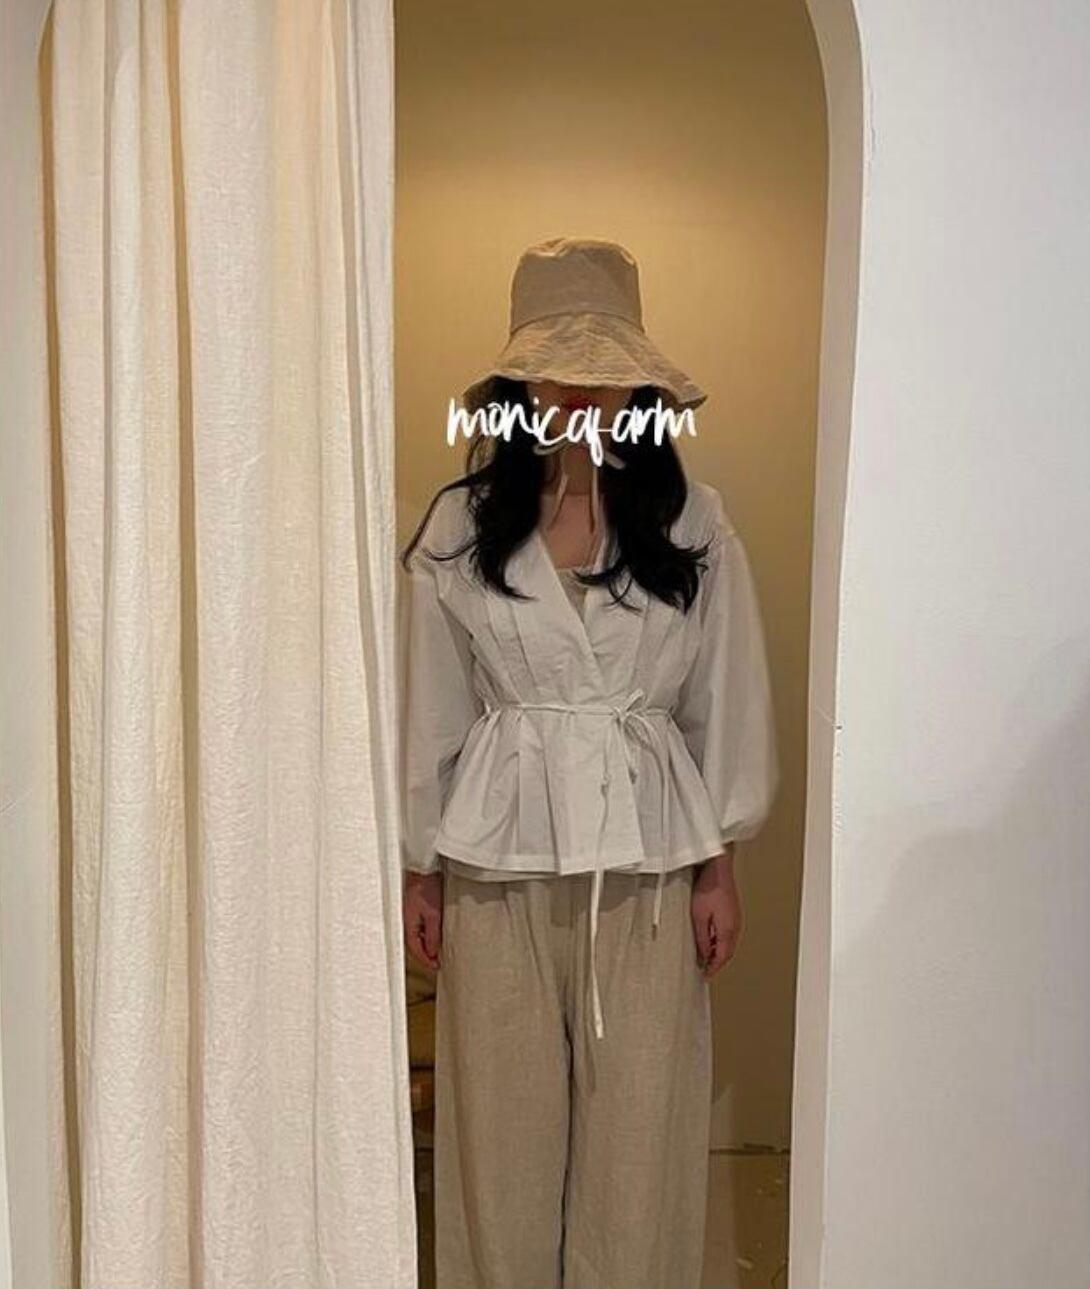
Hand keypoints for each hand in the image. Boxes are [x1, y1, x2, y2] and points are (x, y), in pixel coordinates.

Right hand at [404, 871, 443, 971]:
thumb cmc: (426, 886)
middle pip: (414, 943)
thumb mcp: (433, 915)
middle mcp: (406, 919)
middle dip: (425, 954)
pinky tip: (435, 932)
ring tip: (438, 949)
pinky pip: (420, 925)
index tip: (436, 967)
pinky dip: (427, 932)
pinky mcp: (416, 905)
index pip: (415, 949)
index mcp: (408, 924)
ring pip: (417, 934)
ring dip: (426, 943)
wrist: (424, 866)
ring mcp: (410, 912)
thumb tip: (432, 952)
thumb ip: (432, 935)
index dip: (426, 960)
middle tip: (437, 962)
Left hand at [691, 846, 741, 979]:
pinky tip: (711, 938)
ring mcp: (736, 919)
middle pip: (727, 952)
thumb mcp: (698, 917)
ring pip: (728, 943)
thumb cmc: (708, 889)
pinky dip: (720, 941)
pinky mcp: (733, 912)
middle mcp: (735, 927)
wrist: (718, 869)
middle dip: (717, 962)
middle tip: (705, 969)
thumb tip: (704, 955)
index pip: (721, 958)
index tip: (705, 976)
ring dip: (718, 952)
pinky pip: (728, 933)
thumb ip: (702, 938)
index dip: (713, 969)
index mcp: (728, 932)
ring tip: (705, 956)